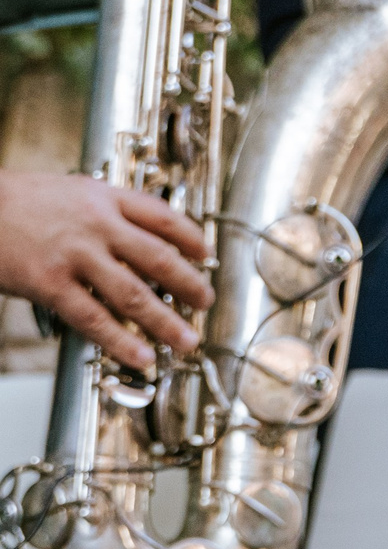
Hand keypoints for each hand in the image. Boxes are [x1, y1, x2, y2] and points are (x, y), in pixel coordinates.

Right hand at [0, 170, 209, 368]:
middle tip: (206, 303)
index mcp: (104, 199)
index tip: (206, 256)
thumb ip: (108, 212)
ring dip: (166, 322)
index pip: (162, 217)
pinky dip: (121, 341)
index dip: (191, 238)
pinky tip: (142, 357)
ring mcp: (75, 255)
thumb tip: (145, 241)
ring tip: (187, 341)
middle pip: (159, 258)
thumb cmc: (19, 201)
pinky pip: (94, 318)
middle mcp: (96, 225)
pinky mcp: (50, 283)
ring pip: (134, 294)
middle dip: (190, 285)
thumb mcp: (72, 192)